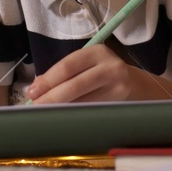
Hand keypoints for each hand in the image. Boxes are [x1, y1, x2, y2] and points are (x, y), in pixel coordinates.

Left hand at [25, 45, 146, 103]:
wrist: (140, 87)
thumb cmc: (105, 75)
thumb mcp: (88, 66)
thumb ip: (65, 73)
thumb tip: (36, 87)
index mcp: (97, 52)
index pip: (67, 66)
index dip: (48, 80)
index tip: (31, 92)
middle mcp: (110, 66)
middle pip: (75, 84)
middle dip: (51, 98)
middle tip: (34, 108)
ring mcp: (118, 86)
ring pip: (84, 100)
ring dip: (62, 109)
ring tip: (45, 115)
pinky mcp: (121, 104)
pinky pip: (93, 111)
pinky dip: (76, 115)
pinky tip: (65, 119)